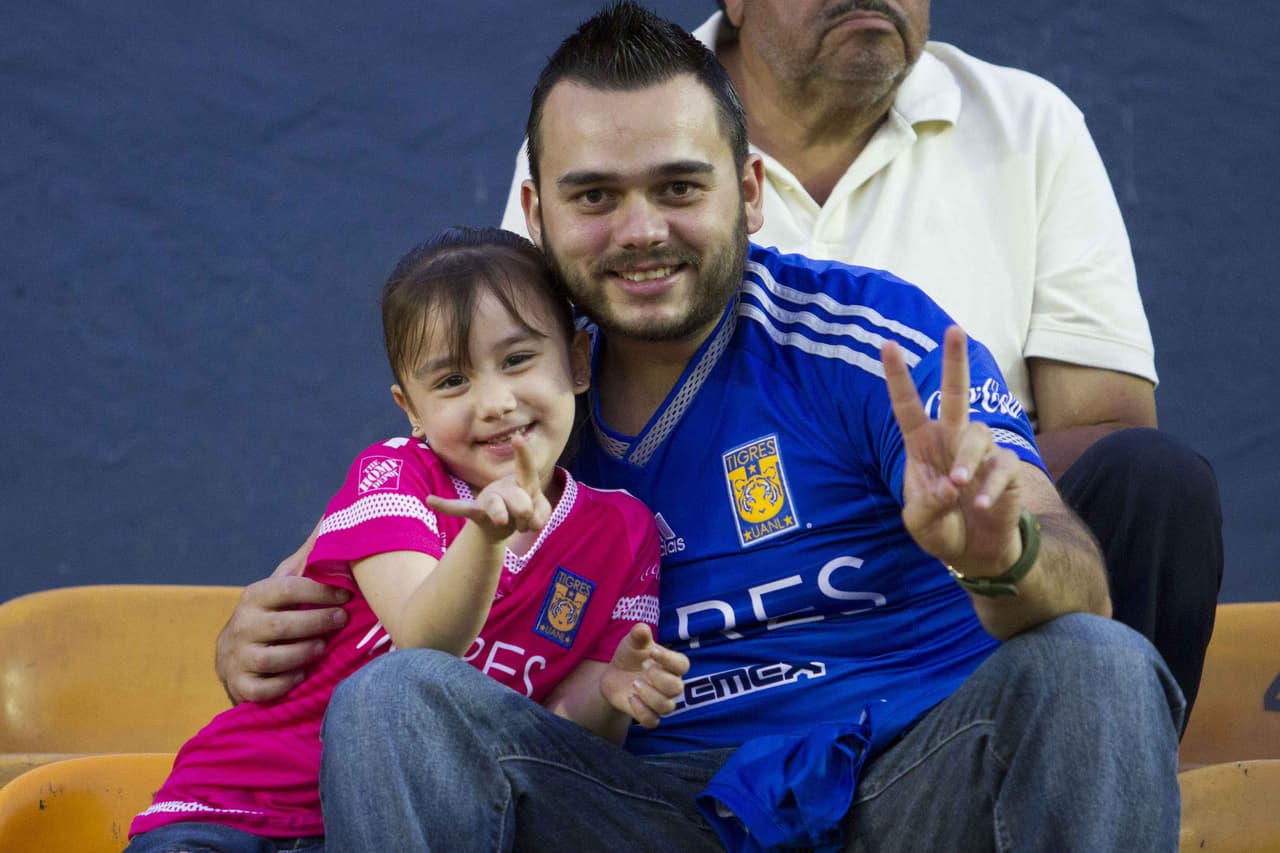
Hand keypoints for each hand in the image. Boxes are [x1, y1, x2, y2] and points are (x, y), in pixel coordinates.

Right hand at [215, 524, 349, 704]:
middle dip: (318, 622)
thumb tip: (331, 517)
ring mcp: (238, 656)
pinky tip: (302, 674)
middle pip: (285, 625)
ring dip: (305, 653)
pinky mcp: (240, 686)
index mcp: (255, 595)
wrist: (235, 656)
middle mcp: (242, 624)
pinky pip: (265, 688)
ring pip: (276, 658)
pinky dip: (286, 682)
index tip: (348, 594)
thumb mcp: (283, 584)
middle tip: (342, 620)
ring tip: (324, 646)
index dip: (321, 591)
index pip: (289, 588)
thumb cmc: (272, 614)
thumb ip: (307, 558)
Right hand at [426, 435, 550, 542]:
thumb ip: (542, 514)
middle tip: (528, 522)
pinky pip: (459, 507)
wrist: (501, 526)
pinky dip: (446, 505)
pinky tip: (431, 500)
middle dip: (527, 515)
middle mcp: (504, 485)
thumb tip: (534, 523)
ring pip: (495, 507)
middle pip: (520, 501)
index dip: (522, 455)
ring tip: (502, 521)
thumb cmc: (522, 508)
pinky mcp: (476, 511)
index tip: (517, 438)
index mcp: (522, 481)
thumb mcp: (539, 511)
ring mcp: (489, 498)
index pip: (525, 468)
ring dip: (502, 516)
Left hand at [599, 624, 689, 728]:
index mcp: (671, 665)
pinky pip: (652, 721)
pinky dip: (642, 712)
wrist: (614, 675)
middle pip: (676, 688)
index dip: (669, 659)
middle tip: (642, 667)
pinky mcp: (647, 714)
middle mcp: (670, 684)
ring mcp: (659, 700)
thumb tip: (642, 628)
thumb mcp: (632, 642)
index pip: (682, 665)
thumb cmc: (630, 656)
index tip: (651, 651)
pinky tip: (631, 699)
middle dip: (659, 678)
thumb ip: (638, 635)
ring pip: (667, 707)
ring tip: (633, 684)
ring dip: (649, 696)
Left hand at [881, 326, 1023, 575]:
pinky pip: (1001, 466)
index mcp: (922, 445)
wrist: (974, 552)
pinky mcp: (1005, 470)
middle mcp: (951, 440)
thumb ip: (926, 505)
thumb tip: (949, 486)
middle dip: (955, 361)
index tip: (887, 345)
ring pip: (977, 434)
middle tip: (954, 330)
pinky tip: (978, 504)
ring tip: (957, 488)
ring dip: (965, 461)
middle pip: (956, 393)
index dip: (898, 377)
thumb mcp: (920, 523)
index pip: (907, 405)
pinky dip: (988, 486)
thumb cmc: (941, 528)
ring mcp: (981, 452)